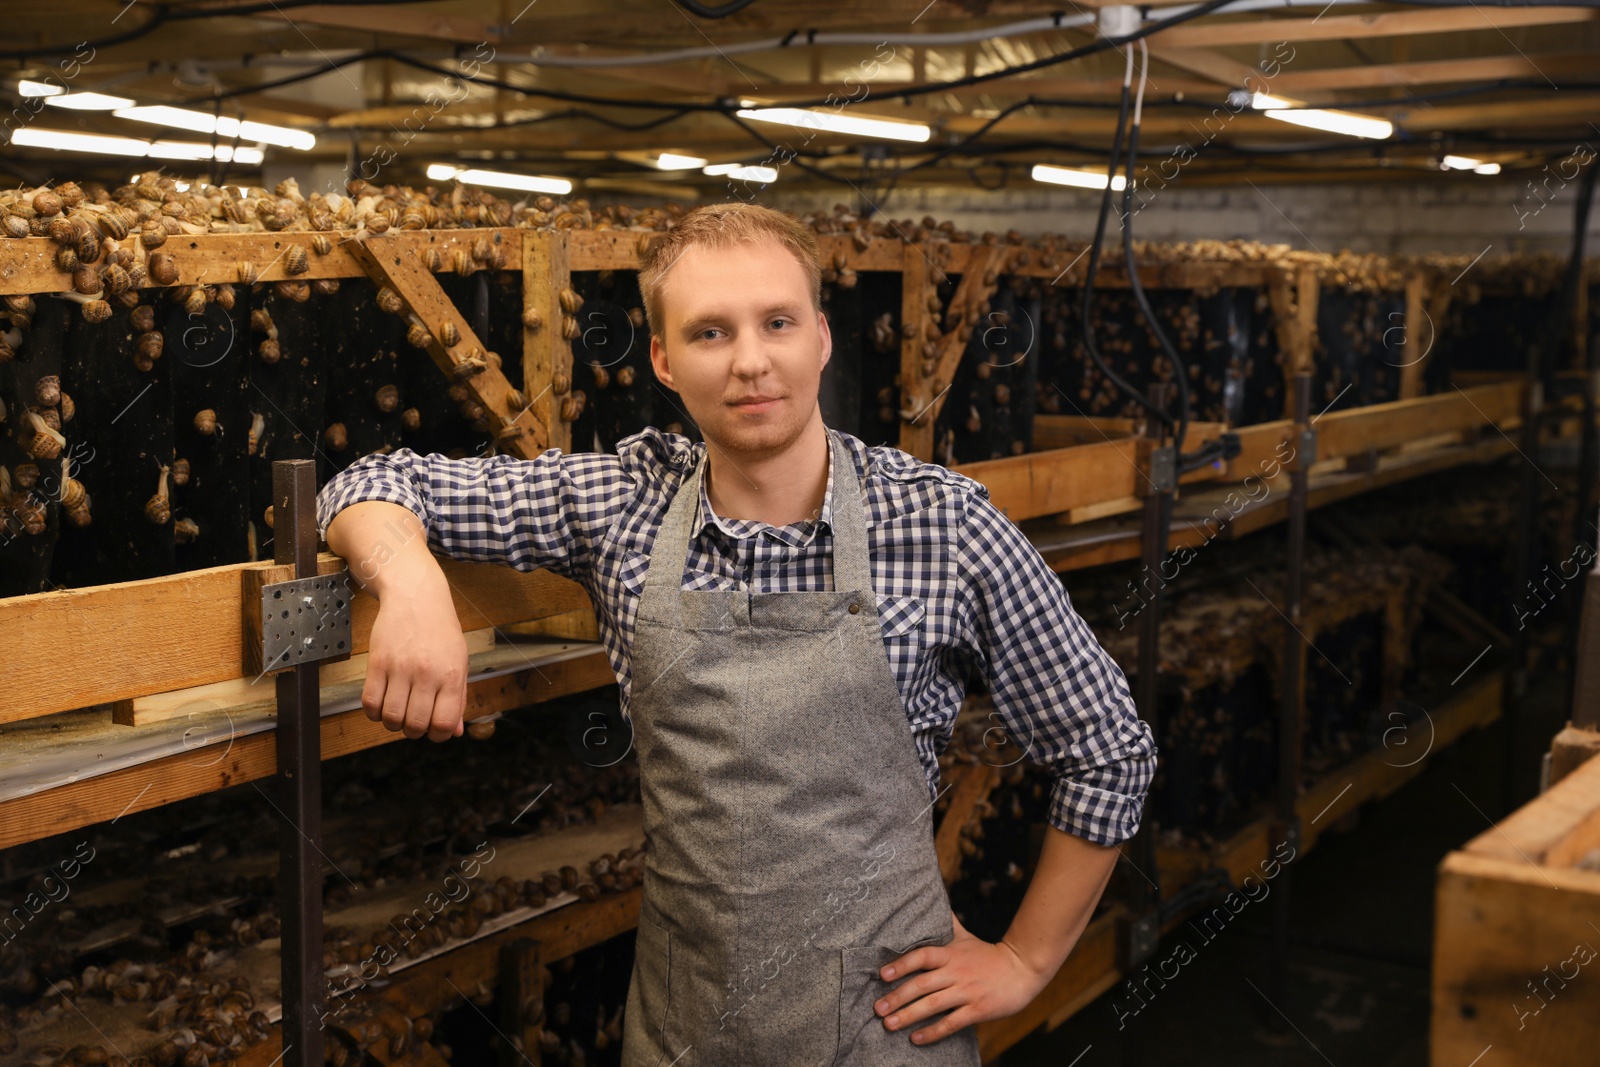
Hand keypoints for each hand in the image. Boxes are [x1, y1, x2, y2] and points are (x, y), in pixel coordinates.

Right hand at [361, 575, 467, 741]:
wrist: (416, 596)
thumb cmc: (441, 630)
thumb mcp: (459, 661)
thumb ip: (458, 699)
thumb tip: (456, 732)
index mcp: (451, 675)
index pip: (445, 723)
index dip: (439, 735)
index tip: (434, 729)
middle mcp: (427, 673)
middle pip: (415, 725)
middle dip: (414, 731)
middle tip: (414, 720)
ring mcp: (400, 668)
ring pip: (391, 718)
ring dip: (393, 723)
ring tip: (398, 711)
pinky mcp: (377, 662)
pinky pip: (369, 702)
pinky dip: (374, 712)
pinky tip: (382, 703)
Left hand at [872, 915, 1051, 1045]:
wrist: (1023, 969)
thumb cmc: (989, 954)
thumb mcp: (966, 936)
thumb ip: (948, 923)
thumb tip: (935, 898)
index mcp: (951, 954)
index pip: (921, 956)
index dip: (901, 964)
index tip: (882, 974)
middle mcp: (956, 972)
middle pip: (922, 984)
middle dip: (897, 997)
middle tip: (877, 1008)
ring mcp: (967, 992)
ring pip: (933, 1005)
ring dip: (909, 1016)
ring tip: (889, 1024)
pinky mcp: (977, 1010)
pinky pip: (951, 1023)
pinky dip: (933, 1032)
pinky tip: (916, 1038)